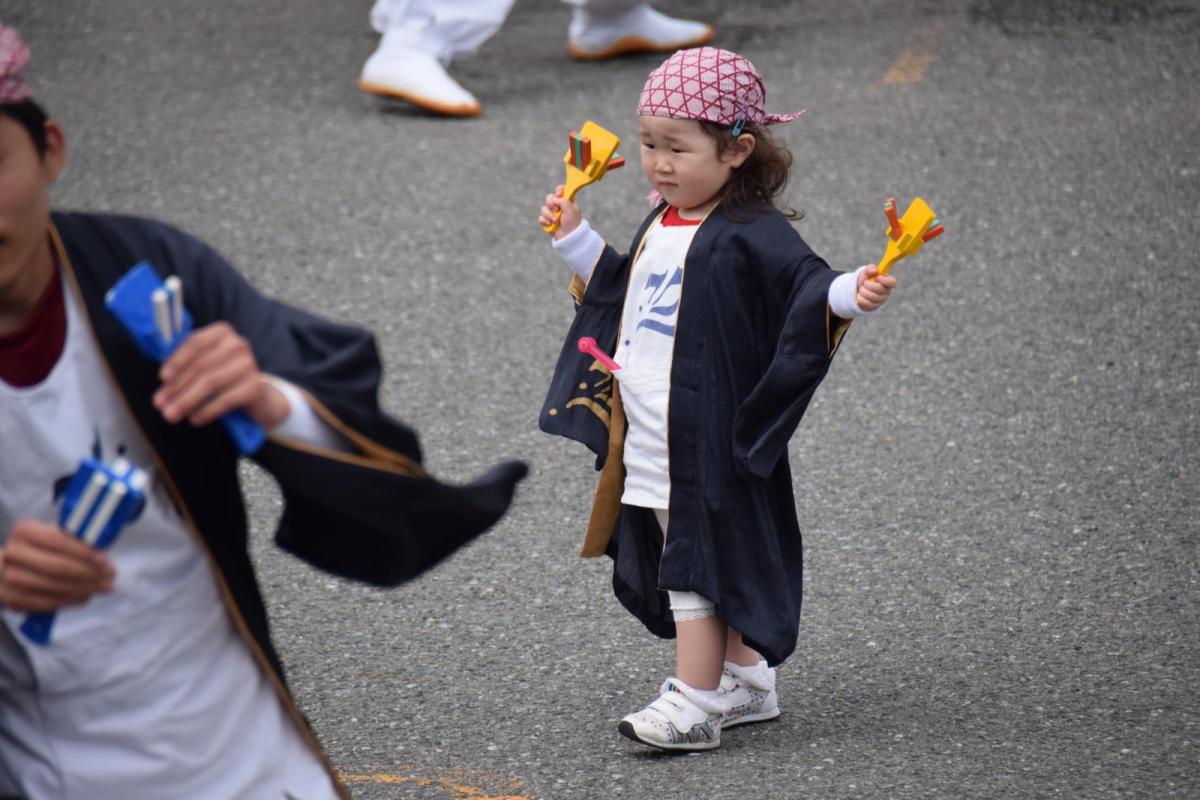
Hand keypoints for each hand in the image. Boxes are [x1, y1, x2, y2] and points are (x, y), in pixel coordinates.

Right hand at [0, 520, 114, 612]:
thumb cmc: (40, 549)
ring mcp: (8, 577)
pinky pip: (45, 602)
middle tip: (109, 576)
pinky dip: (69, 600)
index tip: (104, 560)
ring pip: (53, 586)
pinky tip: (85, 596)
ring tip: (102, 587)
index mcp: (25, 531)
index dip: (84, 552)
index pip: (58, 541)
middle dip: (89, 573)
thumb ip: (74, 542)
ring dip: (83, 588)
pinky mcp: (10, 598)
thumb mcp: (53, 536)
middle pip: (57, 566)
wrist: (6, 567)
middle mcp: (13, 553)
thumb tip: (101, 555)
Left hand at [154, 321, 289, 429]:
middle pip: (201, 365)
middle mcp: (238, 344)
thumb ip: (183, 369)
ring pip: (211, 382)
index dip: (177, 360)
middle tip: (161, 405)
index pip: (195, 343)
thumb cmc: (223, 377)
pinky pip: (226, 400)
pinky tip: (194, 419)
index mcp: (222, 332)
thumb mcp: (204, 364)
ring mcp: (249, 364)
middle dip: (177, 387)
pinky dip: (207, 411)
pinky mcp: (255, 386)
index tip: (163, 378)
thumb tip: (162, 392)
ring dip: (187, 400)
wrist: (256, 395)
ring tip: (172, 414)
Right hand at [538, 185, 580, 239]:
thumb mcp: (570, 209)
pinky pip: (541, 217)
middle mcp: (559, 206)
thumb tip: (555, 198)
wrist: (569, 237)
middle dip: (551, 203)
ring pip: (543, 208)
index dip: (558, 190)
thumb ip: (563, 200)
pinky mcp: (547, 221)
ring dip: (548, 214)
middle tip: (556, 209)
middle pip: (549, 198)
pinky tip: (550, 224)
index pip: (561, 190)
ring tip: (555, 220)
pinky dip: (544, 221)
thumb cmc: (573, 223)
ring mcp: (552, 213)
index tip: (559, 194)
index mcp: (567, 201)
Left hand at [856, 266, 896, 311]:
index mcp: (887, 282)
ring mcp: (881, 300)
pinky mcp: (874, 307)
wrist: (857, 289)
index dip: (885, 280)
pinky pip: (868, 304)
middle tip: (865, 283)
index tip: (877, 277)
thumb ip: (870, 268)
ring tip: (861, 289)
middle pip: (880, 290)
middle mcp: (886, 292)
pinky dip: (861, 299)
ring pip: (873, 297)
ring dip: (863, 291)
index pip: (892, 282)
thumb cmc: (866, 279)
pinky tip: (860, 296)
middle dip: (869, 285)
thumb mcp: (866, 271)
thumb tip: (875, 271)